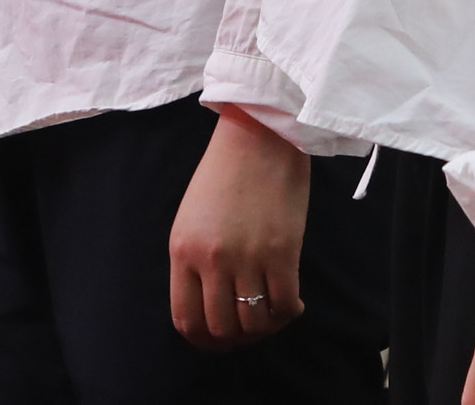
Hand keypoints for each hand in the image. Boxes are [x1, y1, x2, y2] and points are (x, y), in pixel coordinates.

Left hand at [168, 109, 309, 348]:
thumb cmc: (224, 173)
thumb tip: (211, 306)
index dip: (203, 340)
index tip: (218, 340)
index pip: (186, 319)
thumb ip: (194, 261)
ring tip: (271, 314)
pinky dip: (289, 313)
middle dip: (236, 339)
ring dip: (265, 328)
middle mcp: (212, 259)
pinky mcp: (282, 252)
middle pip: (221, 328)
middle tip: (250, 331)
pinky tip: (292, 303)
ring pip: (254, 323)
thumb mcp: (191, 218)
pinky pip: (284, 305)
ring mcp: (248, 257)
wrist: (259, 134)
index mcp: (183, 250)